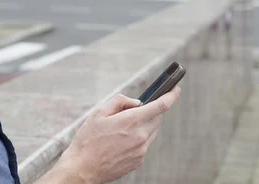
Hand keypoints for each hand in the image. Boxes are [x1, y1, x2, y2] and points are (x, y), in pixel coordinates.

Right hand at [56, 87, 180, 183]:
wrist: (83, 168)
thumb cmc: (88, 140)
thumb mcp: (98, 113)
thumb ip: (119, 102)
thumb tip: (136, 102)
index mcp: (131, 121)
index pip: (160, 106)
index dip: (171, 96)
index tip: (175, 90)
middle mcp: (140, 136)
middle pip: (157, 118)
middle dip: (150, 111)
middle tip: (131, 112)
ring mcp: (141, 151)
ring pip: (151, 132)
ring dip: (144, 125)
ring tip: (121, 129)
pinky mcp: (138, 161)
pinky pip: (144, 144)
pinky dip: (138, 138)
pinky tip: (120, 141)